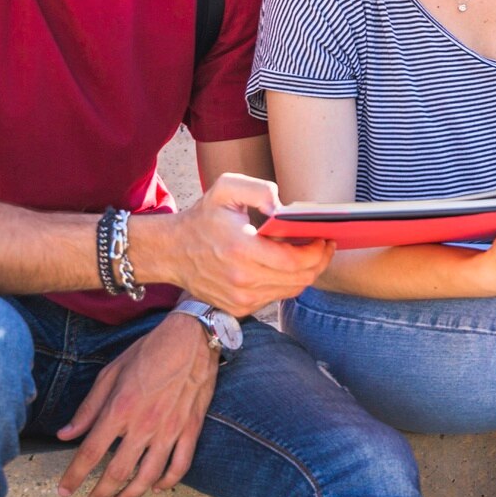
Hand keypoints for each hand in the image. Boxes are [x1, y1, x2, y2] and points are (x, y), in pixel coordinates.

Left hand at [56, 312, 216, 496]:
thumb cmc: (149, 351)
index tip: (64, 490)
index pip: (90, 453)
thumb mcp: (111, 373)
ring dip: (130, 496)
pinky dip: (167, 482)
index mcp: (120, 409)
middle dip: (99, 494)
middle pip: (117, 473)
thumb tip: (66, 434)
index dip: (74, 476)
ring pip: (148, 476)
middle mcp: (144, 424)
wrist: (192, 338)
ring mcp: (170, 429)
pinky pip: (180, 465)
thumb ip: (89, 407)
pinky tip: (155, 488)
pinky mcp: (191, 429)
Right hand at [136, 173, 334, 316]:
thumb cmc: (203, 218)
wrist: (171, 251)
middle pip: (299, 279)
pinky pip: (275, 297)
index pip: (294, 261)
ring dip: (305, 273)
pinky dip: (286, 282)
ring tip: (310, 254)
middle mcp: (242, 279)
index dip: (317, 251)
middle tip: (324, 246)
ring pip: (291, 290)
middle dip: (319, 262)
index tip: (324, 238)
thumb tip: (284, 208)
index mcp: (241, 250)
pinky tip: (286, 266)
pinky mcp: (238, 308)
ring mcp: (240, 298)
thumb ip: (259, 190)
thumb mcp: (226, 188)